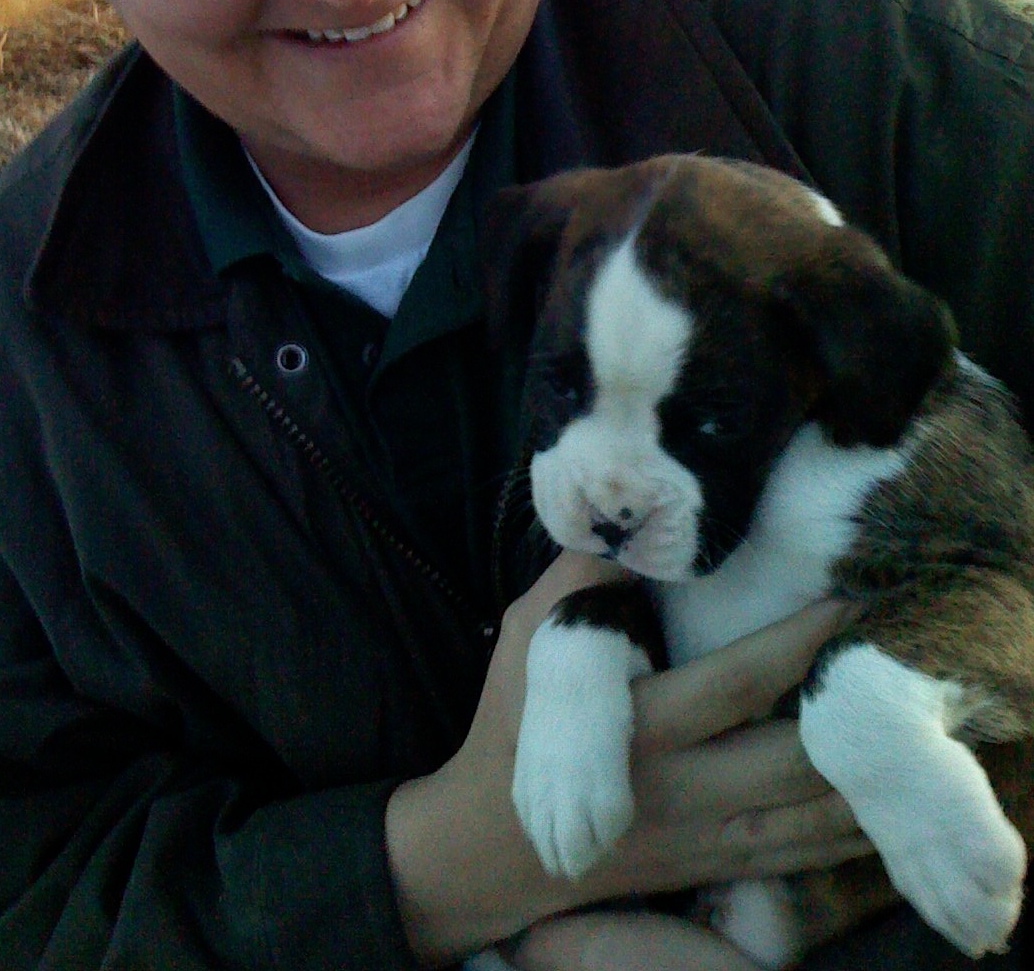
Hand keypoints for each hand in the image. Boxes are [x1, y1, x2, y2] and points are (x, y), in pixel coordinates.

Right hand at [386, 554, 870, 964]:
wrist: (488, 848)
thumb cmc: (510, 725)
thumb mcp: (529, 637)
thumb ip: (579, 580)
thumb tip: (630, 520)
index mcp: (635, 721)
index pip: (736, 683)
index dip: (797, 645)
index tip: (844, 606)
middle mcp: (677, 787)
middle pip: (788, 758)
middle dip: (847, 715)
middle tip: (891, 668)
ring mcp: (698, 839)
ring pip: (804, 817)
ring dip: (860, 778)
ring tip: (901, 730)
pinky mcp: (707, 869)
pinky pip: (793, 859)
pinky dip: (841, 834)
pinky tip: (874, 805)